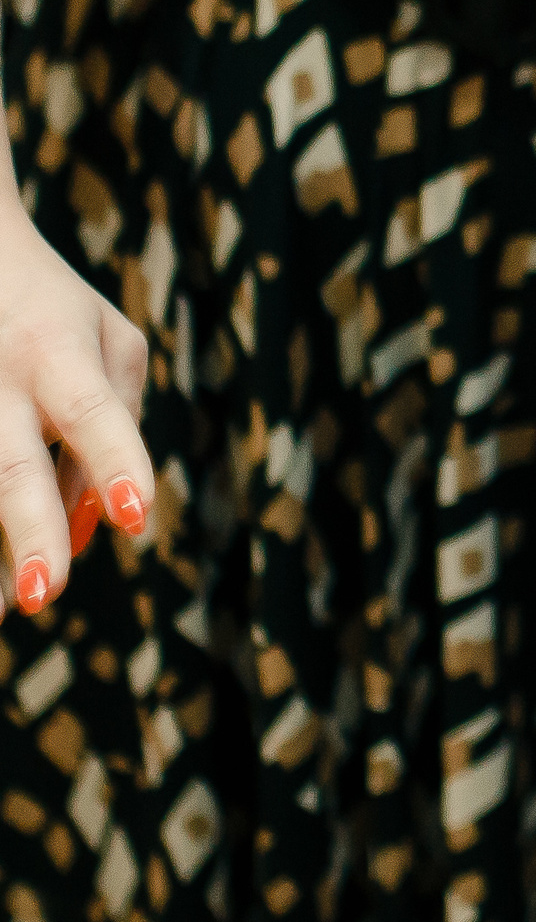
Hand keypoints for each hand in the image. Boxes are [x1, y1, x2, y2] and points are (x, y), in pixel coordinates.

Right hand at [0, 207, 155, 618]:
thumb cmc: (47, 307)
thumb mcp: (108, 341)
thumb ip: (119, 425)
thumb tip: (98, 524)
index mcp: (56, 350)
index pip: (94, 412)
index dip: (115, 464)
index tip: (137, 518)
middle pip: (6, 460)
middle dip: (26, 528)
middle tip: (43, 595)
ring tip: (3, 614)